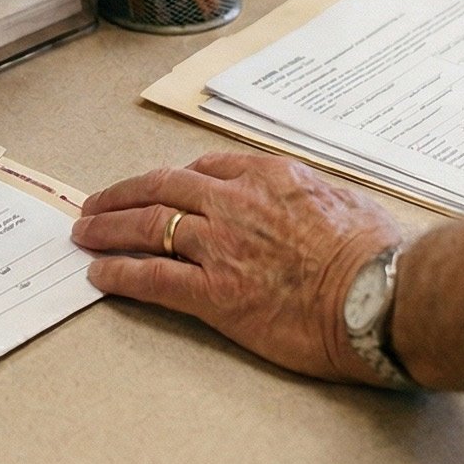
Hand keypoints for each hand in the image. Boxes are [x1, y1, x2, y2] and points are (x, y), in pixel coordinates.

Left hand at [74, 153, 404, 385]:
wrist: (377, 296)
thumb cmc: (377, 255)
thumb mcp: (348, 201)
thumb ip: (316, 196)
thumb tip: (317, 204)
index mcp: (271, 176)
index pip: (206, 168)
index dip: (174, 178)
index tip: (159, 186)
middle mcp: (237, 202)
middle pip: (162, 189)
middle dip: (122, 194)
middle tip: (97, 203)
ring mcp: (221, 246)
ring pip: (147, 226)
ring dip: (108, 228)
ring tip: (85, 233)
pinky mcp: (213, 292)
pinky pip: (152, 277)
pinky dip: (120, 273)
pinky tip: (100, 273)